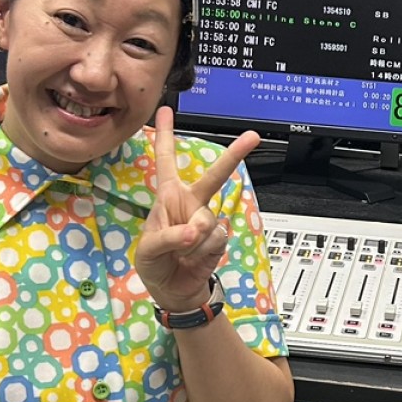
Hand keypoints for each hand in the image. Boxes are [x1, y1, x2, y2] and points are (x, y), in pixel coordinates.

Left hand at [136, 106, 259, 311]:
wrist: (174, 291)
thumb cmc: (155, 264)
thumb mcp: (148, 249)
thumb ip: (169, 236)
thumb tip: (196, 229)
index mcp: (168, 197)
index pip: (166, 160)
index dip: (164, 135)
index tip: (166, 110)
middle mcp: (191, 203)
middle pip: (214, 175)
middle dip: (233, 155)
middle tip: (253, 137)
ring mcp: (206, 220)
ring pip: (207, 220)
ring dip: (191, 240)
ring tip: (181, 252)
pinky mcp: (218, 238)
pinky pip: (214, 239)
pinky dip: (200, 252)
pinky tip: (192, 258)